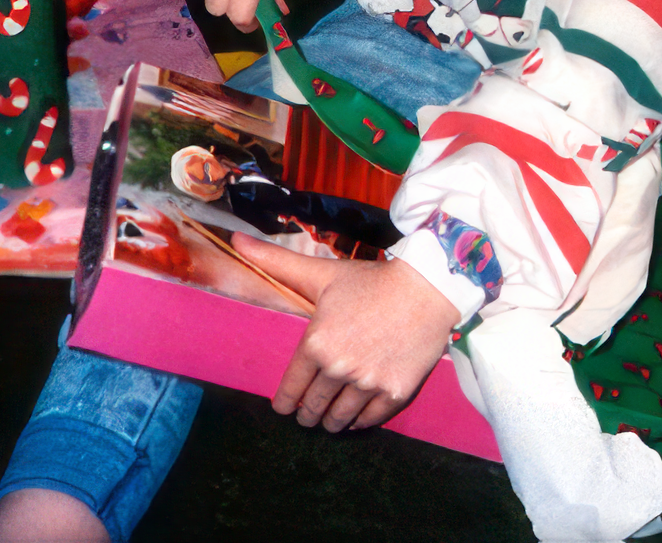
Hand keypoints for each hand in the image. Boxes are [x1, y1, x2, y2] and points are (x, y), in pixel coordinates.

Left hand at [232, 234, 458, 432]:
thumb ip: (276, 261)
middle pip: (313, 409)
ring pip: (339, 419)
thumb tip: (233, 238)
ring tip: (330, 419)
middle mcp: (339, 368)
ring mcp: (368, 383)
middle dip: (308, 414)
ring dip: (332, 422)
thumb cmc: (371, 281)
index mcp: (316, 344)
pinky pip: (369, 421)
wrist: (428, 287)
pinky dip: (360, 422)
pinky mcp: (394, 392)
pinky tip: (356, 417)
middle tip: (309, 414)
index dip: (285, 403)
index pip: (289, 390)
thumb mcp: (321, 272)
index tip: (285, 407)